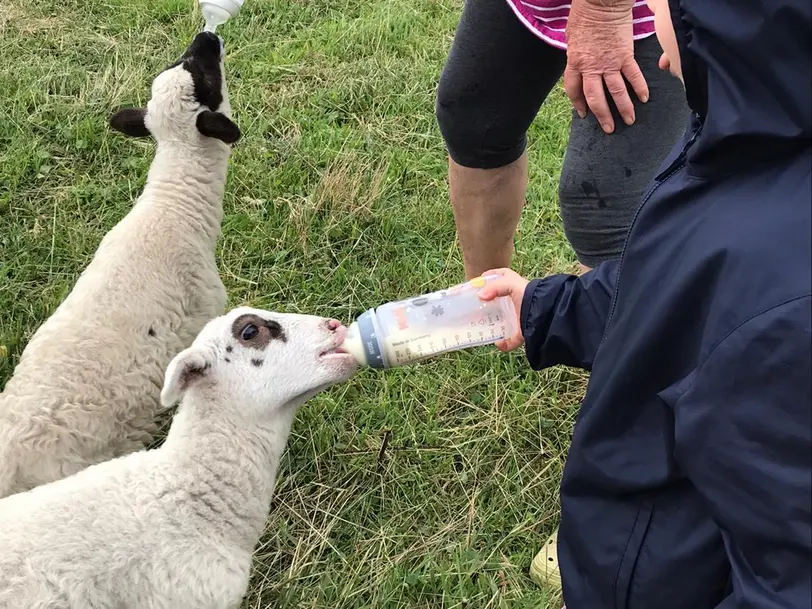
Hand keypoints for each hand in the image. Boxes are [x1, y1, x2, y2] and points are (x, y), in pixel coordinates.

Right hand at [478, 268, 527, 351]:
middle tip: (472, 308)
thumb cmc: (528, 295)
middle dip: (485, 305)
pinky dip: (505, 344)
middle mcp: (515, 302)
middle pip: (497, 302)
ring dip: (491, 325)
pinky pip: (511, 340)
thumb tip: (480, 295)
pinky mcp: (522, 332)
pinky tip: (499, 342)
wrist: (544, 313)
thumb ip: (494, 287)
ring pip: (502, 322)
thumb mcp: (510, 284)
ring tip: (478, 327)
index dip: (488, 278)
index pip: (500, 277)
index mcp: (514, 286)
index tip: (475, 284)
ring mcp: (518, 318)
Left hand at [564, 0, 647, 133]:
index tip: (584, 114)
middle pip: (595, 98)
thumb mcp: (572, 38)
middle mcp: (592, 67)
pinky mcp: (625, 56)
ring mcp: (610, 63)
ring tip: (629, 121)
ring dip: (623, 108)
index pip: (574, 90)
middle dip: (602, 115)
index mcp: (575, 63)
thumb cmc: (584, 15)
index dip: (578, 104)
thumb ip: (577, 56)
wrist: (602, 2)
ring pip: (616, 91)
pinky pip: (633, 75)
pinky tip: (644, 99)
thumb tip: (582, 67)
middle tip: (609, 128)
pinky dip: (639, 88)